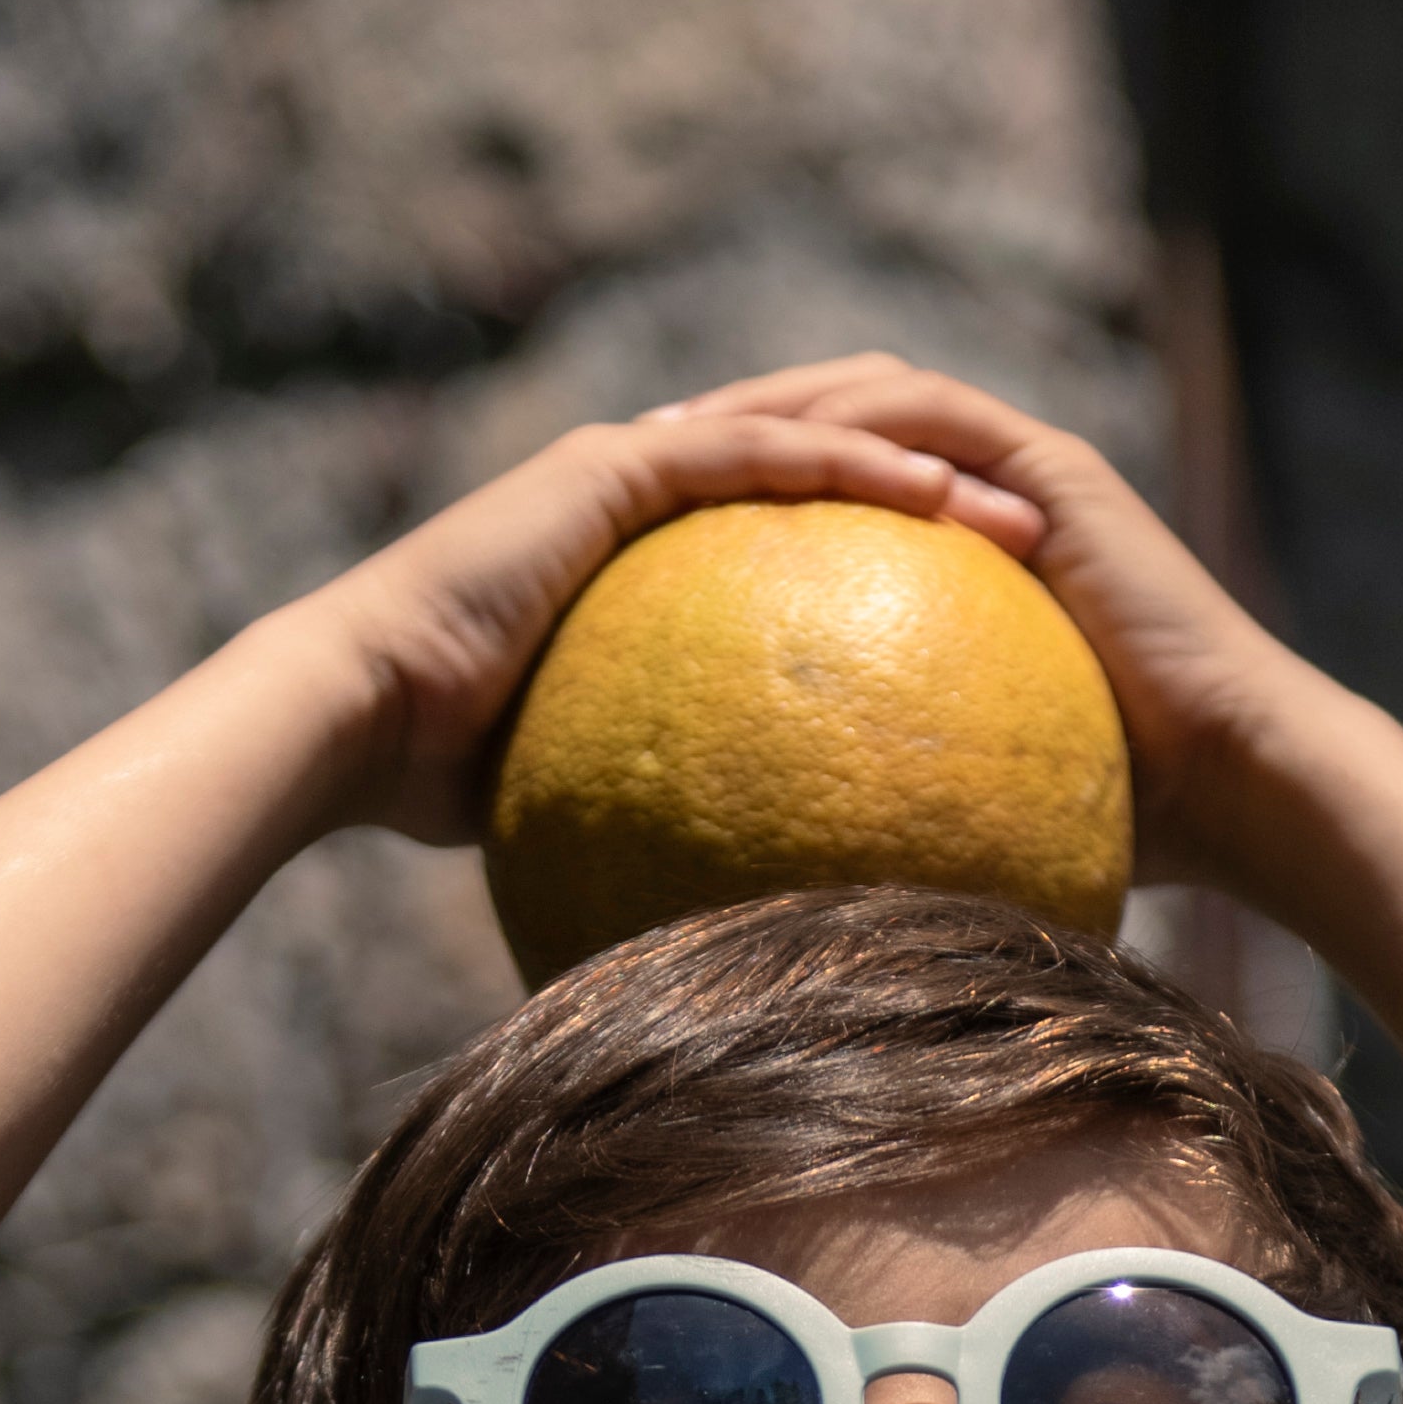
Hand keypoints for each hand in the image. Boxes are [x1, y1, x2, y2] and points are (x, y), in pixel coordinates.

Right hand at [308, 404, 1048, 844]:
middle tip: (1044, 555)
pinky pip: (760, 454)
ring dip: (923, 472)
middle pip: (824, 491)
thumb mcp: (579, 809)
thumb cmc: (439, 783)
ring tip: (1024, 513)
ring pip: (811, 449)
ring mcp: (631, 471)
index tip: (992, 626)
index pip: (795, 559)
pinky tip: (937, 487)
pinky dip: (851, 463)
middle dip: (938, 511)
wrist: (358, 715)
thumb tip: (721, 953)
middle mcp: (644, 503)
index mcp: (645, 575)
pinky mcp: (619, 466)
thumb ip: (657, 836)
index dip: (894, 579)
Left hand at [645, 351, 1320, 898]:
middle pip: (843, 416)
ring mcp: (1026, 473)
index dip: (749, 490)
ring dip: (774, 398)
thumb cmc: (1128, 820)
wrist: (1234, 781)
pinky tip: (771, 442)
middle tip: (636, 445)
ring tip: (680, 427)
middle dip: (737, 418)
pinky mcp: (1051, 474)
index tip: (654, 521)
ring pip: (876, 392)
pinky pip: (932, 419)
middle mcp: (995, 495)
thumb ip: (902, 805)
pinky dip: (850, 419)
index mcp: (974, 554)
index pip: (843, 488)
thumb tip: (801, 892)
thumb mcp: (979, 805)